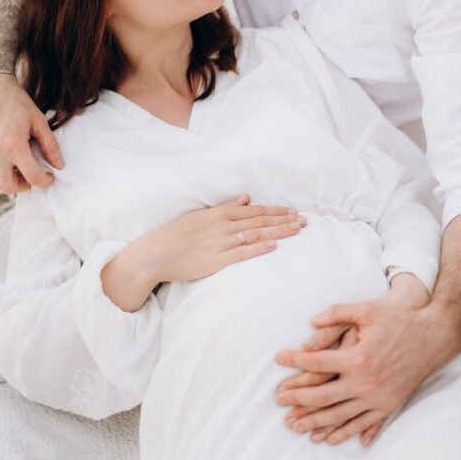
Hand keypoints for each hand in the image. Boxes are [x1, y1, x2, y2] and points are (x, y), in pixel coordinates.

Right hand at [0, 74, 63, 192]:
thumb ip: (50, 145)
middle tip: (34, 173)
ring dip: (13, 177)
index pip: (32, 177)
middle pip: (10, 187)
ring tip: (24, 161)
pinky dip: (3, 168)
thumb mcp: (39, 121)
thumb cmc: (16, 102)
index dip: (45, 181)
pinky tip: (12, 154)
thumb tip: (59, 164)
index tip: (50, 176)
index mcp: (13, 145)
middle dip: (25, 185)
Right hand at [103, 196, 307, 310]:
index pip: (253, 211)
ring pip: (255, 235)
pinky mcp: (215, 260)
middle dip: (284, 220)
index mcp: (218, 214)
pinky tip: (274, 246)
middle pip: (259, 221)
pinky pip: (241, 253)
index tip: (293, 210)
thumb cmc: (176, 235)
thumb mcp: (201, 215)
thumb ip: (225, 208)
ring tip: (297, 230)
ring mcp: (219, 243)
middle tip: (305, 220)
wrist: (155, 254)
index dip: (275, 210)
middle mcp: (221, 226)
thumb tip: (246, 198)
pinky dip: (258, 249)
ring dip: (278, 232)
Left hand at [275, 276, 446, 446]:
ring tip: (295, 426)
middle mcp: (366, 382)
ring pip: (340, 416)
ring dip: (315, 423)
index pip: (316, 363)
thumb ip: (336, 313)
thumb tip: (310, 322)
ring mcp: (378, 398)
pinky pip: (362, 424)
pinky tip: (328, 438)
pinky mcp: (389, 405)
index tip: (278, 359)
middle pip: (323, 397)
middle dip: (297, 400)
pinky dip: (344, 433)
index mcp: (358, 357)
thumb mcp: (366, 309)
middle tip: (278, 400)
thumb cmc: (397, 319)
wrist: (433, 336)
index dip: (294, 361)